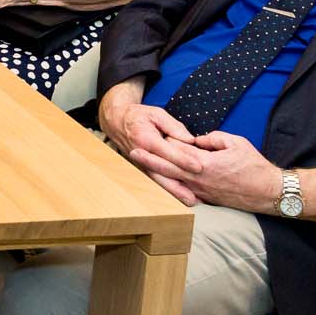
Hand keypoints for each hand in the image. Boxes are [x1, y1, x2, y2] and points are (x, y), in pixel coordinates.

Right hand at [97, 80, 219, 206]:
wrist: (116, 122)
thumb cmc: (138, 117)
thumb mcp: (156, 113)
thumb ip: (173, 126)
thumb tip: (190, 140)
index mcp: (145, 139)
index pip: (167, 152)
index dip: (183, 160)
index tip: (199, 167)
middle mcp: (142, 155)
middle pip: (162, 174)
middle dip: (179, 187)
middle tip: (195, 197)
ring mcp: (141, 164)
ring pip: (159, 182)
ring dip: (175, 193)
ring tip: (191, 201)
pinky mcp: (143, 169)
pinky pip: (157, 181)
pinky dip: (169, 190)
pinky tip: (182, 197)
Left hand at [128, 130, 282, 212]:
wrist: (268, 192)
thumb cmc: (254, 166)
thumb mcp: (236, 143)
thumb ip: (213, 138)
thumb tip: (198, 139)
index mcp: (205, 163)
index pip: (179, 150)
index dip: (167, 141)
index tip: (155, 133)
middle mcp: (199, 179)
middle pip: (168, 168)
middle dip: (150, 159)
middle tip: (133, 151)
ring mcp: (201, 191)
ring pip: (173, 182)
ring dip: (156, 173)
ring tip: (141, 166)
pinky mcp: (206, 199)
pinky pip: (183, 191)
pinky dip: (171, 186)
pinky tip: (162, 182)